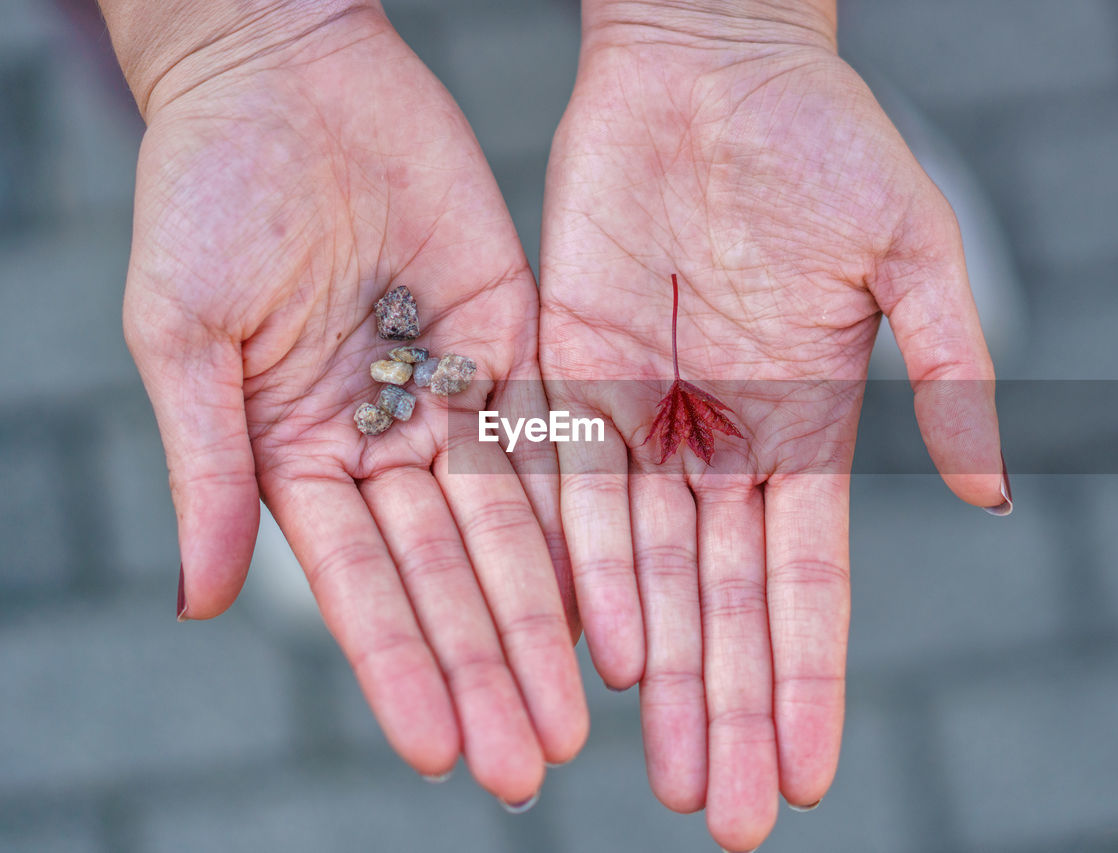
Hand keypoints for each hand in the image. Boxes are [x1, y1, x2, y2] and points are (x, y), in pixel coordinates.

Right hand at [113, 4, 584, 801]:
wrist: (287, 77)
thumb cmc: (207, 196)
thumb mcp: (186, 336)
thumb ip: (207, 467)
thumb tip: (200, 601)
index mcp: (297, 456)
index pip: (359, 587)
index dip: (401, 668)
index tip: (442, 750)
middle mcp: (384, 445)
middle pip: (449, 578)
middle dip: (488, 671)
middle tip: (533, 765)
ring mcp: (452, 398)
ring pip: (510, 530)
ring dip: (542, 620)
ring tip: (579, 710)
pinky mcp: (513, 342)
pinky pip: (554, 439)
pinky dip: (580, 515)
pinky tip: (611, 589)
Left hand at [540, 4, 1007, 847]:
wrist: (708, 65)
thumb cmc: (824, 144)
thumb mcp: (912, 257)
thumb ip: (950, 373)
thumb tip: (992, 493)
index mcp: (805, 428)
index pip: (808, 581)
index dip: (807, 676)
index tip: (806, 769)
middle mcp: (721, 442)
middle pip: (724, 602)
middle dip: (727, 709)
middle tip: (723, 817)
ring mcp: (645, 416)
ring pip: (650, 570)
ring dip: (659, 672)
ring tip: (661, 772)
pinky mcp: (571, 371)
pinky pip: (577, 485)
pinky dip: (590, 568)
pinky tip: (601, 653)